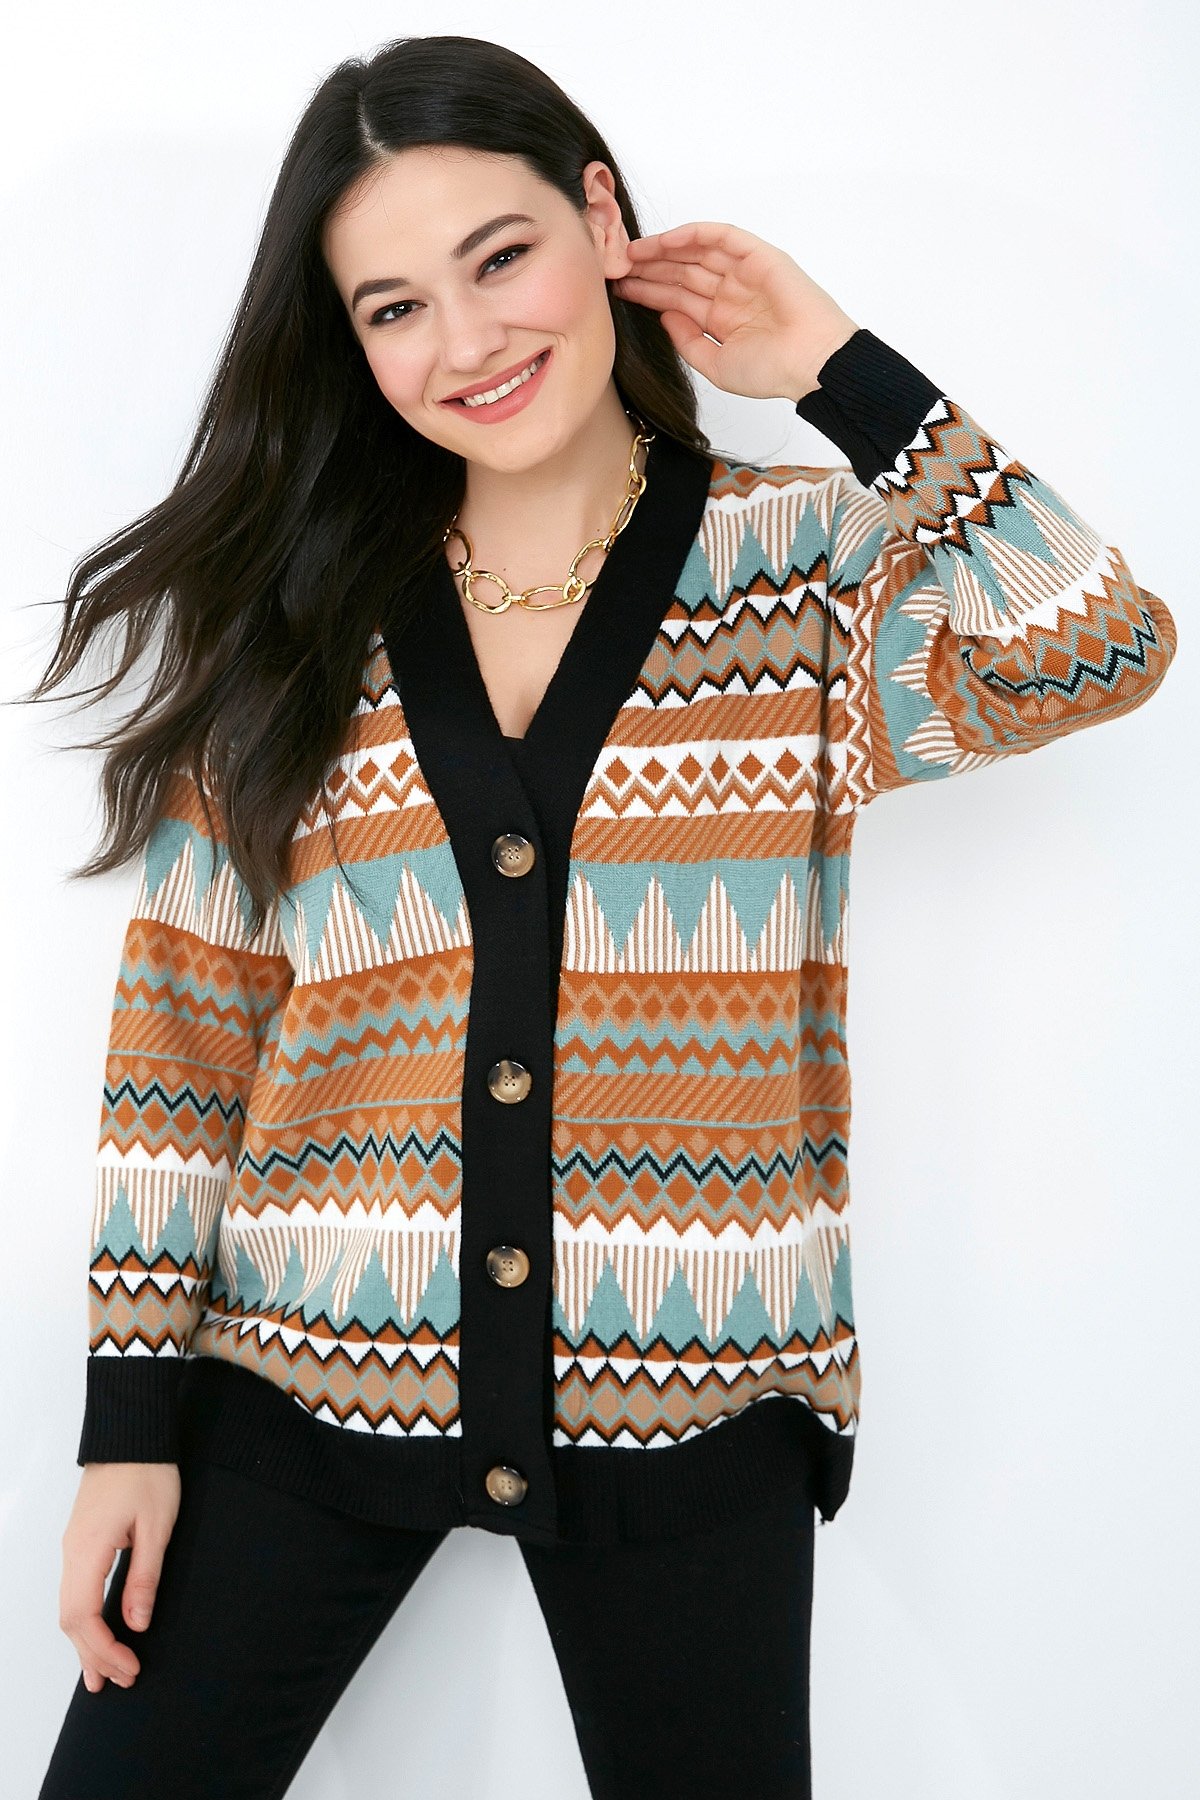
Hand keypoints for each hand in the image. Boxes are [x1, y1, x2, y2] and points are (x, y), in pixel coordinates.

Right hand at [58, 1462, 181, 1691]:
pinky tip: (96, 1633)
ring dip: (86, 1643)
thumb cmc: (147, 1472)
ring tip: (103, 1674)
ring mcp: (72, 1547)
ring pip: (69, 1608)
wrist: (131, 1433)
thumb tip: (136, 1624)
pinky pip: (74, 1592)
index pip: (83, 1617)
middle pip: (71, 1620)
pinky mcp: (80, 1541)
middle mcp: (71, 1552)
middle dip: (94, 1655)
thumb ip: (145, 1577)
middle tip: (122, 1681)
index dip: (104, 1650)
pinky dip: (84, 1621)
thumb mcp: (157, 1526)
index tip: (130, 1668)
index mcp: (88, 1550)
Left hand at [611, 220, 859, 402]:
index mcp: (723, 318)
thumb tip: (665, 315)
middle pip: (682, 272)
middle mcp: (732, 292)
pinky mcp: (758, 256)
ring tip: (631, 252)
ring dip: (664, 250)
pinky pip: (721, 237)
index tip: (621, 289)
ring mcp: (745, 272)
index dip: (649, 291)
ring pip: (696, 252)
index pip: (678, 297)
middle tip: (616, 265)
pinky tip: (665, 240)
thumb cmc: (772, 371)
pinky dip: (693, 235)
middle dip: (649, 268)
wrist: (810, 364)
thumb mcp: (715, 365)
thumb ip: (688, 341)